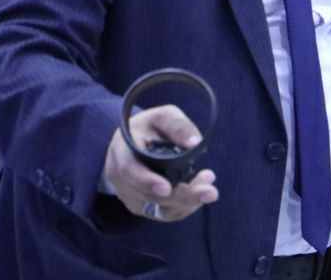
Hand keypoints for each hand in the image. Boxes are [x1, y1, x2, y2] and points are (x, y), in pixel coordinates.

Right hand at [102, 105, 217, 221]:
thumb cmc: (151, 127)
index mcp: (121, 150)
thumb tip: (195, 142)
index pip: (129, 170)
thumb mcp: (163, 117)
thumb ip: (178, 126)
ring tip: (210, 186)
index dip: (146, 181)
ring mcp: (128, 194)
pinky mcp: (141, 205)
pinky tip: (200, 192)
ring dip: (188, 202)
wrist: (136, 142)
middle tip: (211, 191)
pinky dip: (185, 207)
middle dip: (181, 196)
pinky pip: (163, 213)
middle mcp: (119, 176)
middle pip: (148, 196)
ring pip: (158, 209)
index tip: (167, 188)